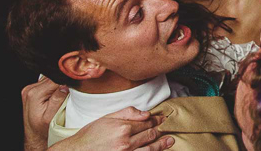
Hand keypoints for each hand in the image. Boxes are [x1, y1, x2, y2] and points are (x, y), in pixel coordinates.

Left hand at [22, 77, 67, 150]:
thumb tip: (65, 85)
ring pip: (50, 77)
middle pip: (53, 77)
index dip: (67, 79)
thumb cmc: (42, 129)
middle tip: (70, 91)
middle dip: (63, 81)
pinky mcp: (32, 89)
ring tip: (61, 94)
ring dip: (58, 83)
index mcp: (34, 94)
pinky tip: (56, 93)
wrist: (34, 136)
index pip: (55, 79)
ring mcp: (30, 88)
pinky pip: (46, 81)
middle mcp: (30, 89)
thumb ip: (57, 100)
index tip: (76, 85)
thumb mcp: (51, 117)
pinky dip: (54, 85)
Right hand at [49, 107, 171, 150]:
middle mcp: (126, 143)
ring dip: (161, 144)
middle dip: (160, 130)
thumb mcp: (106, 118)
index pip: (146, 122)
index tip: (162, 118)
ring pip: (149, 149)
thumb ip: (127, 113)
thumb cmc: (90, 135)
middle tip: (167, 127)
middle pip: (149, 135)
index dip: (156, 120)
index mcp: (123, 128)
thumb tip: (146, 113)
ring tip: (169, 141)